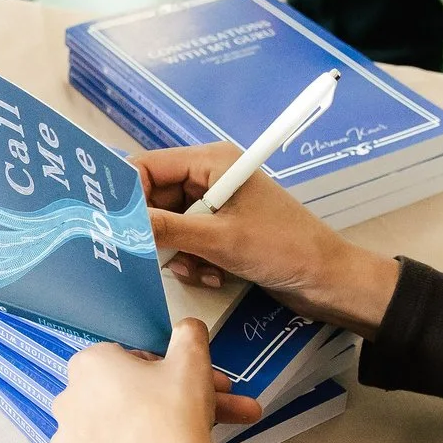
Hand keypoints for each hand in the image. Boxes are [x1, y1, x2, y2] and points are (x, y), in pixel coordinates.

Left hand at [53, 321, 259, 442]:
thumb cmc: (176, 417)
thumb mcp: (192, 362)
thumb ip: (188, 335)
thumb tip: (188, 328)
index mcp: (89, 366)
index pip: (123, 359)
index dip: (156, 370)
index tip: (177, 385)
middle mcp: (67, 402)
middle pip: (114, 397)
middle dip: (149, 403)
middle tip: (185, 416)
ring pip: (103, 433)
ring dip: (131, 434)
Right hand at [139, 144, 401, 333]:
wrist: (326, 280)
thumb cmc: (283, 249)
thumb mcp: (219, 240)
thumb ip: (167, 229)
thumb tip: (121, 222)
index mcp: (212, 161)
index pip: (149, 165)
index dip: (128, 194)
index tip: (115, 224)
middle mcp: (211, 177)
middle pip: (156, 198)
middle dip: (158, 232)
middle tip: (157, 256)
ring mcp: (217, 205)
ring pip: (170, 226)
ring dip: (180, 253)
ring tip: (202, 269)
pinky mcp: (223, 230)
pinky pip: (188, 243)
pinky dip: (195, 262)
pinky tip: (214, 276)